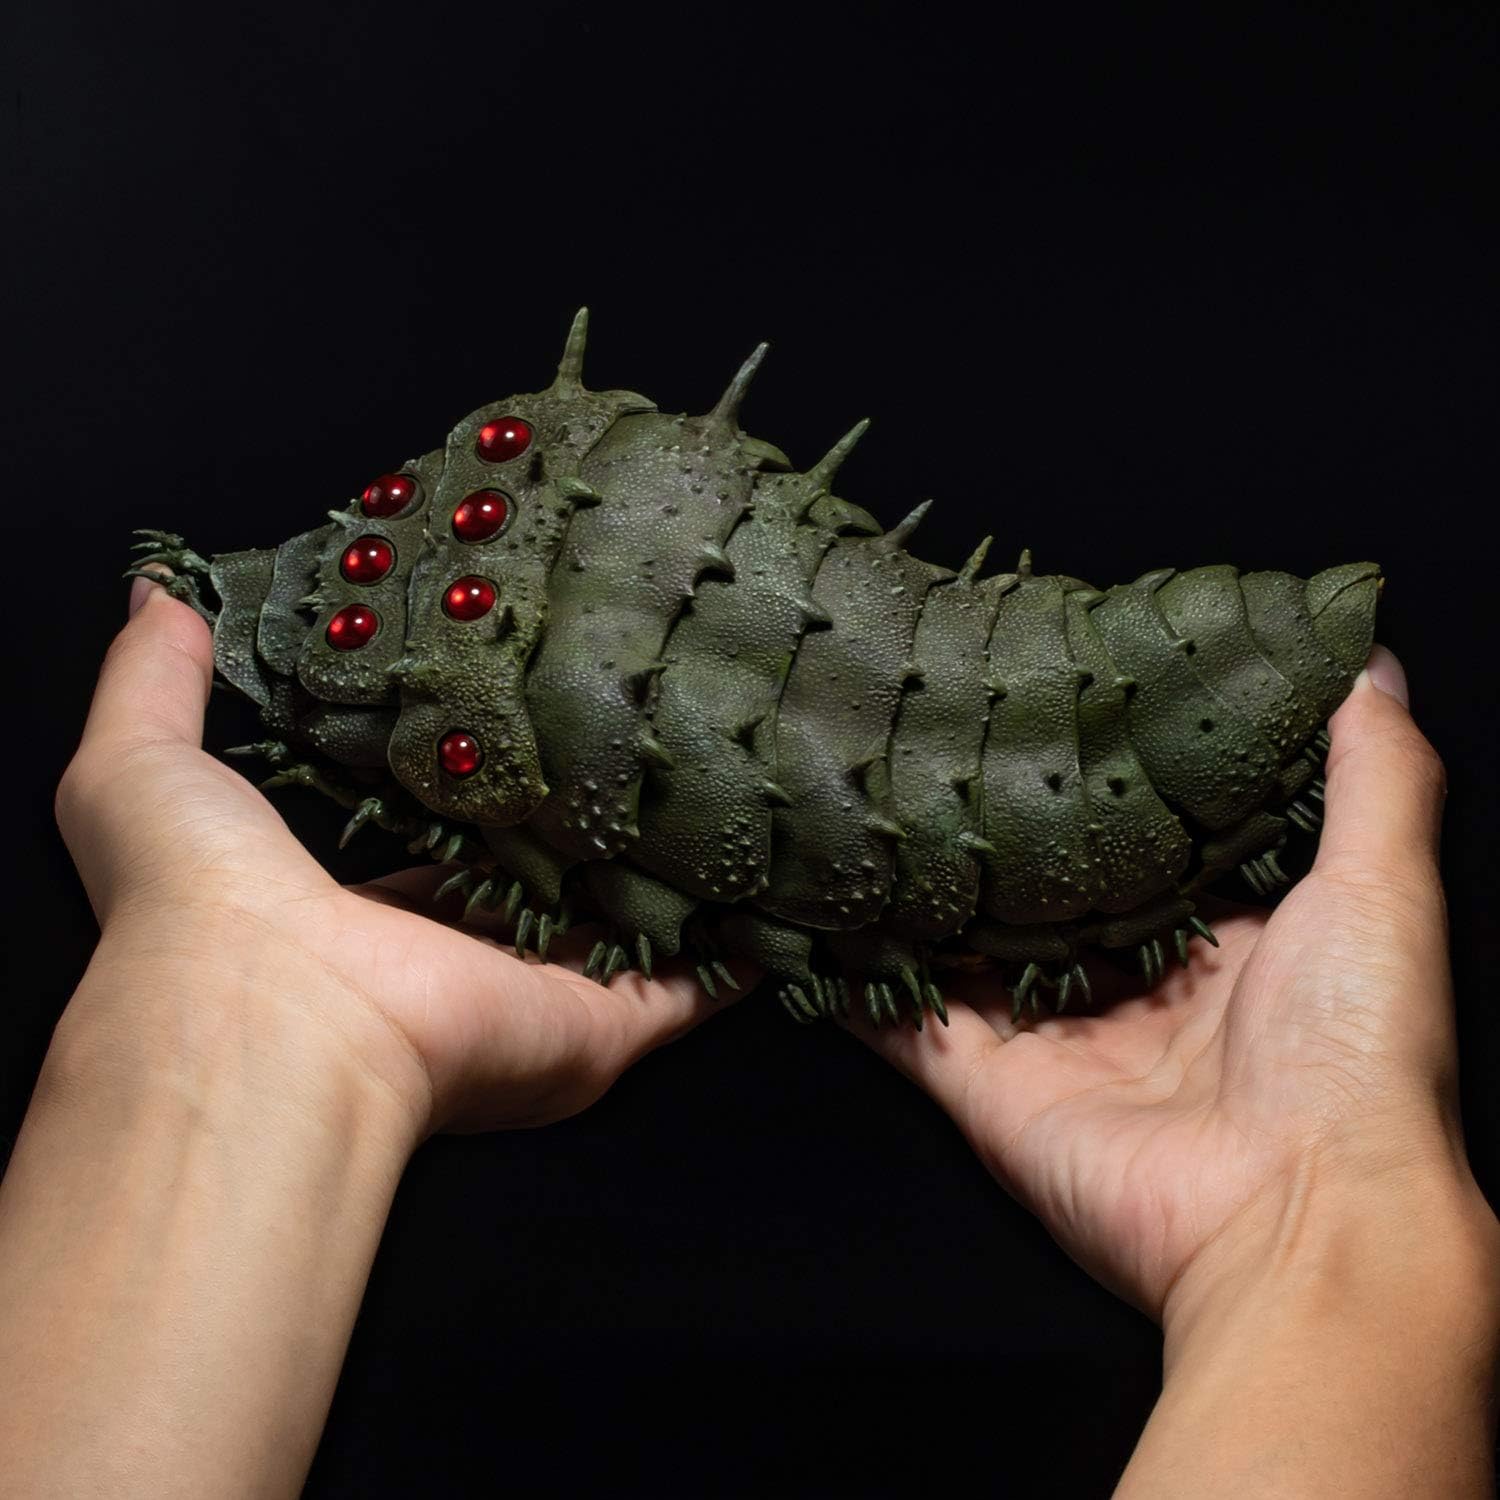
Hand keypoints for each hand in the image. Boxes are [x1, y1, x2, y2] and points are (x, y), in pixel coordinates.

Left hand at [53, 576, 735, 1137]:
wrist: (268, 1023)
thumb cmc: (201, 899)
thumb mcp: (142, 765)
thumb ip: (155, 675)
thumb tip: (162, 591)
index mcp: (370, 909)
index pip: (447, 840)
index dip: (490, 781)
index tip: (539, 711)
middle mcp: (464, 956)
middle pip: (548, 881)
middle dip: (594, 816)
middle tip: (653, 727)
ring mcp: (540, 993)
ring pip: (628, 928)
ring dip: (676, 873)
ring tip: (739, 786)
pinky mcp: (604, 1022)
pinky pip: (694, 985)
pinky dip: (742, 951)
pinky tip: (785, 889)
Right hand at [853, 648, 1487, 1321]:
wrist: (1291, 1218)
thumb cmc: (1353, 1051)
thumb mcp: (1382, 888)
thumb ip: (1374, 773)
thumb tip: (1362, 653)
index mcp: (1223, 938)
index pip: (1150, 833)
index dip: (1109, 767)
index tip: (1059, 687)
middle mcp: (1132, 985)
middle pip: (1046, 889)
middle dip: (999, 824)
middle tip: (935, 731)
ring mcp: (1050, 1037)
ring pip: (965, 947)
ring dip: (918, 891)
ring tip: (858, 800)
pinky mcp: (984, 1083)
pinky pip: (901, 1023)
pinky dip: (854, 979)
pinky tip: (808, 915)